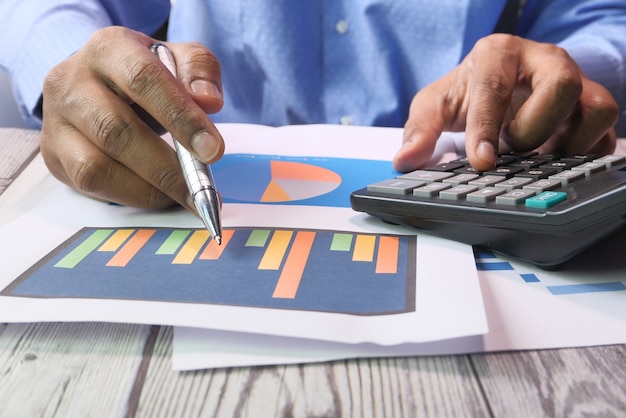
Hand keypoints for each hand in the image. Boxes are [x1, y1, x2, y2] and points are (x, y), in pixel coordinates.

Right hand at [39, 26, 224, 209]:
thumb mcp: (178, 59)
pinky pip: (90, 184)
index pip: (143, 79)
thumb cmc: (145, 74)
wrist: (99, 83)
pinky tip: (159, 195)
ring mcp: (56, 120)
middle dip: (166, 167)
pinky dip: (131, 196)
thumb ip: (199, 71)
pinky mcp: (54, 153)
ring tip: (186, 196)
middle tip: (203, 188)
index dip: (180, 117)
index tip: (213, 150)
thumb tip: (208, 102)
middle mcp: (71, 80)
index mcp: (108, 48)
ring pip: (96, 165)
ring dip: (149, 189)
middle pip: (116, 130)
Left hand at [393, 34, 618, 171]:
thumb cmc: (467, 91)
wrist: (498, 84)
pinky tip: (552, 161)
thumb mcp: (435, 105)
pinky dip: (583, 154)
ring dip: (566, 142)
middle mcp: (544, 60)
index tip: (481, 161)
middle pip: (561, 84)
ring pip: (597, 106)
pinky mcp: (591, 107)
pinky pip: (606, 132)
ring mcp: (575, 82)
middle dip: (532, 127)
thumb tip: (403, 160)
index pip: (496, 86)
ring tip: (534, 155)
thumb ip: (419, 130)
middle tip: (511, 146)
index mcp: (499, 53)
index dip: (487, 126)